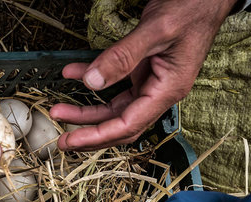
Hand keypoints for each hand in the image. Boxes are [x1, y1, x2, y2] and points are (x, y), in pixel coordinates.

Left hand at [50, 0, 236, 150]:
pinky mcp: (142, 70)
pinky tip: (72, 73)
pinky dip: (91, 78)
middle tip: (61, 139)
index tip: (71, 140)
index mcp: (167, 90)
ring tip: (59, 110)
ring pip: (113, 107)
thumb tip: (92, 82)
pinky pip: (114, 84)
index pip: (128, 125)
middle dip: (88, 133)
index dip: (97, 136)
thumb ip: (123, 56)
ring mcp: (150, 82)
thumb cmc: (191, 9)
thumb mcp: (155, 31)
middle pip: (119, 124)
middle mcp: (159, 91)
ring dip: (85, 110)